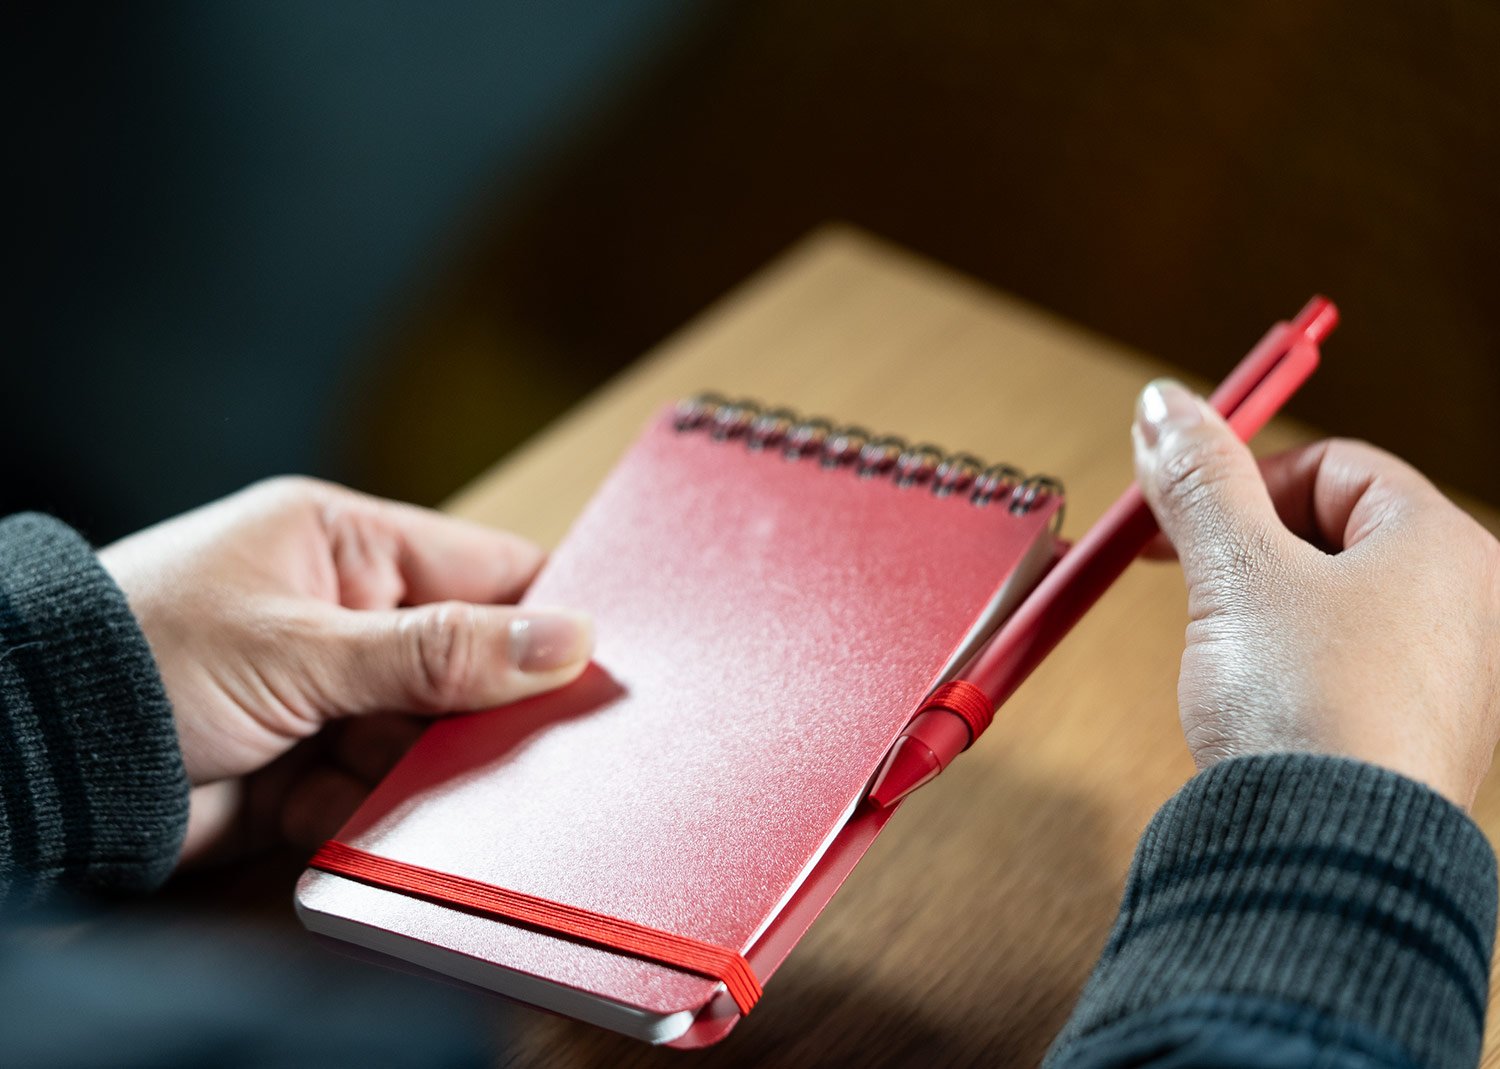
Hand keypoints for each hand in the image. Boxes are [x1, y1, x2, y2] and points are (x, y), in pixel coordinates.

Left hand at [99, 477, 592, 862]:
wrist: (32, 763)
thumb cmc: (146, 655)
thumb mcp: (305, 645)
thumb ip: (439, 652)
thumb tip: (568, 638)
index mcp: (348, 548)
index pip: (487, 568)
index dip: (548, 612)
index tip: (604, 658)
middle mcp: (348, 618)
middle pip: (468, 665)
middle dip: (481, 711)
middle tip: (512, 746)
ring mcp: (329, 697)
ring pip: (428, 740)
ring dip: (419, 771)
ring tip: (371, 774)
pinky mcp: (308, 771)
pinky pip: (380, 794)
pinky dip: (366, 812)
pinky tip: (324, 807)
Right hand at [1133, 379, 1499, 808]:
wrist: (1327, 857)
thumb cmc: (1307, 707)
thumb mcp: (1235, 571)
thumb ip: (1200, 478)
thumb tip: (1164, 403)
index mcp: (1447, 546)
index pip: (1338, 467)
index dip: (1249, 478)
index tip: (1184, 510)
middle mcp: (1472, 606)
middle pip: (1338, 532)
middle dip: (1250, 549)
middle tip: (1192, 576)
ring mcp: (1453, 678)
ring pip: (1335, 602)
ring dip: (1264, 610)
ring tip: (1231, 654)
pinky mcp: (1421, 737)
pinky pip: (1347, 667)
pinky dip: (1291, 668)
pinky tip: (1260, 705)